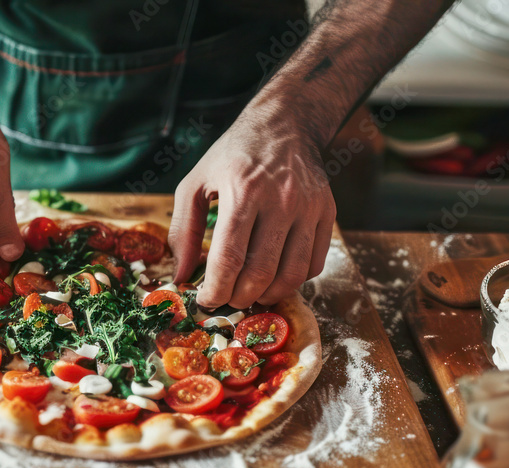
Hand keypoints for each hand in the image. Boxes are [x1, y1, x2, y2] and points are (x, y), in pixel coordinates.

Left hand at [169, 99, 335, 308]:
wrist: (284, 126)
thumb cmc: (232, 157)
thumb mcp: (195, 184)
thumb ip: (183, 231)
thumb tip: (180, 276)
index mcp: (242, 191)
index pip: (229, 258)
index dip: (215, 289)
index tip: (205, 300)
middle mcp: (281, 200)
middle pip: (260, 272)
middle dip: (239, 297)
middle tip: (227, 299)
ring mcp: (309, 207)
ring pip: (291, 275)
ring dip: (267, 296)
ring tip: (250, 294)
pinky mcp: (328, 212)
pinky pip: (314, 264)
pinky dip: (293, 281)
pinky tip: (274, 276)